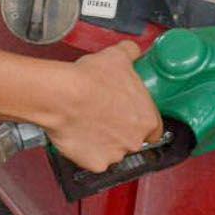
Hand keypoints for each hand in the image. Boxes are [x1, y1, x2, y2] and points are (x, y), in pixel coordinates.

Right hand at [45, 41, 162, 172]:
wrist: (62, 96)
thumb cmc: (90, 78)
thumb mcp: (116, 56)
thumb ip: (131, 52)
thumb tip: (134, 50)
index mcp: (147, 118)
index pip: (153, 127)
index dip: (138, 119)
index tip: (126, 113)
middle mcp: (135, 141)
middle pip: (132, 139)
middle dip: (120, 130)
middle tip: (102, 114)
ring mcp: (115, 155)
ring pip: (112, 150)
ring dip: (103, 141)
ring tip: (86, 122)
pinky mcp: (94, 164)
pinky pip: (93, 160)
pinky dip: (86, 151)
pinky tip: (77, 134)